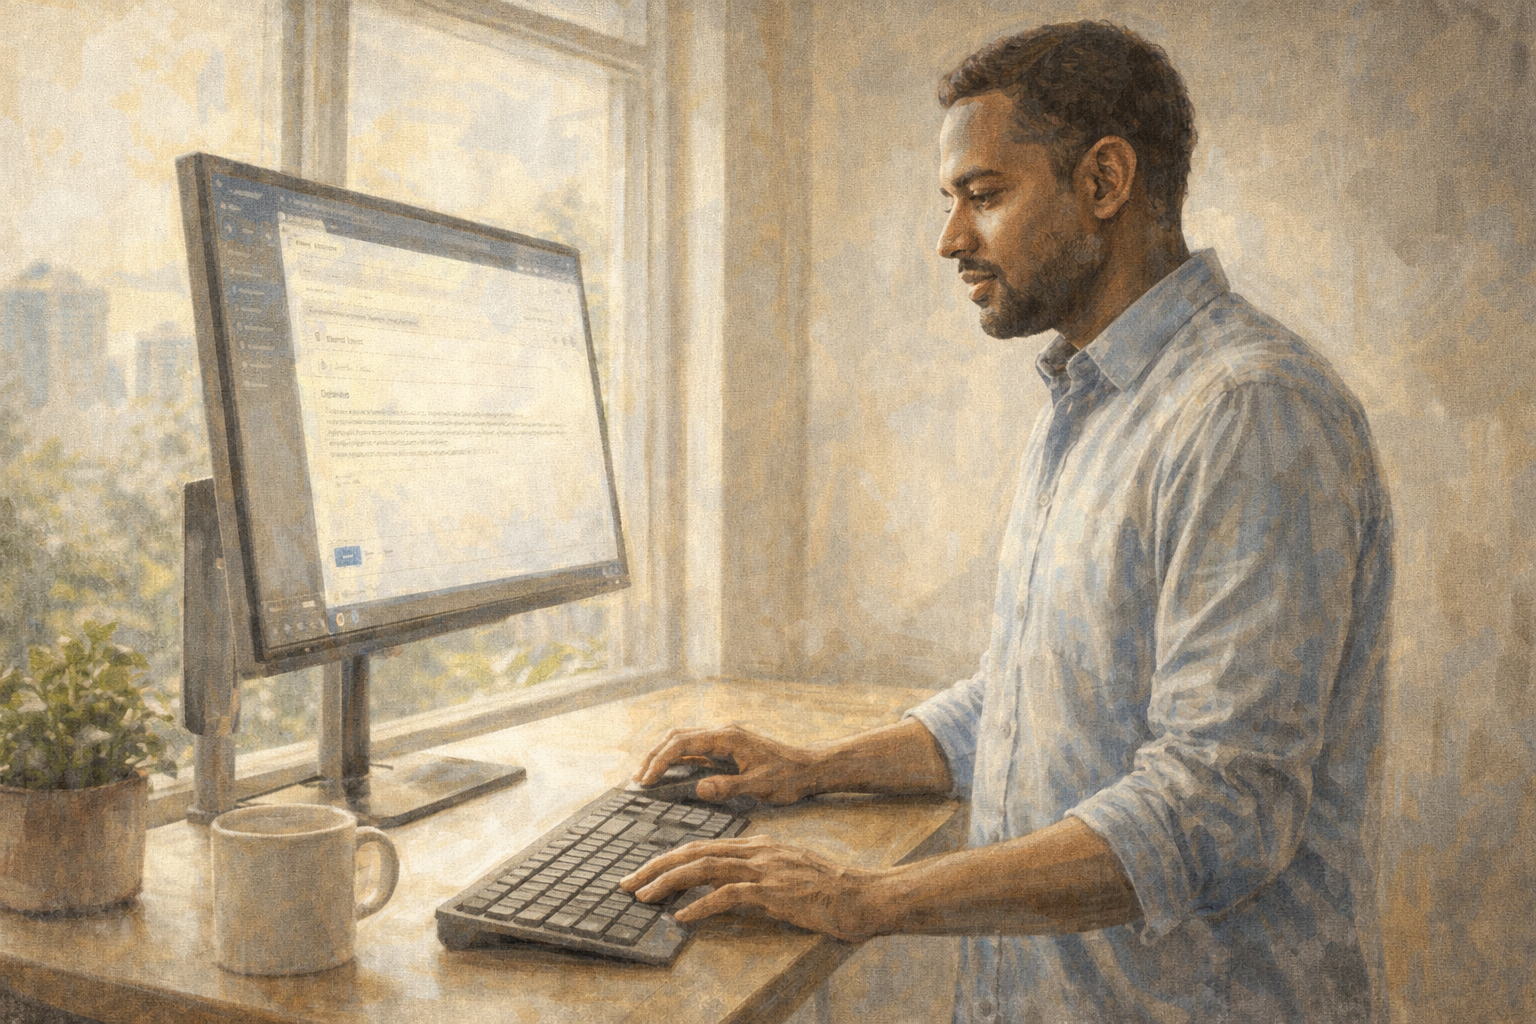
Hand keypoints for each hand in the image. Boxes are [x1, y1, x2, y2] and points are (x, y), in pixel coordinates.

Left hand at [619, 835, 884, 941]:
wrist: (865, 895)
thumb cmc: (831, 891)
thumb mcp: (788, 876)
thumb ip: (758, 878)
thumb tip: (726, 892)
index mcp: (757, 846)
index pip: (702, 847)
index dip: (669, 858)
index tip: (644, 872)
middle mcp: (756, 852)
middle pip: (693, 852)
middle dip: (655, 866)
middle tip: (627, 882)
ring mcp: (764, 870)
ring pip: (703, 868)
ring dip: (668, 882)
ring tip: (643, 896)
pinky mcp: (774, 892)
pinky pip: (728, 896)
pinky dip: (700, 905)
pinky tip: (681, 917)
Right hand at [633, 725, 822, 804]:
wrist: (810, 769)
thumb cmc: (789, 777)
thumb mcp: (761, 786)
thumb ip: (729, 787)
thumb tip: (699, 788)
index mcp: (728, 738)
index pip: (684, 743)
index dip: (661, 760)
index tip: (646, 780)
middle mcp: (723, 733)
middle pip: (678, 737)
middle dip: (655, 755)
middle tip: (638, 779)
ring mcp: (724, 740)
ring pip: (684, 740)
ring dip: (664, 755)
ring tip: (647, 776)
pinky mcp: (727, 749)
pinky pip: (695, 750)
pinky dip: (677, 759)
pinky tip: (670, 775)